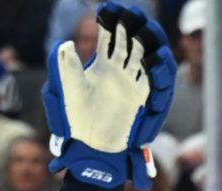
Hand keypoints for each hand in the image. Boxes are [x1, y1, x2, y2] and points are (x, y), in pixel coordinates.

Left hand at [46, 3, 175, 190]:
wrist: (90, 146)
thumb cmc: (76, 118)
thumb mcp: (68, 88)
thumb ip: (67, 66)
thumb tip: (65, 43)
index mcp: (103, 64)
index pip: (110, 35)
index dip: (111, 21)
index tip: (107, 9)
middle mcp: (120, 71)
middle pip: (131, 41)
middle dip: (133, 26)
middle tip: (132, 14)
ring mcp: (131, 84)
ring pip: (145, 57)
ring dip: (149, 44)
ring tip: (147, 31)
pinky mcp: (140, 100)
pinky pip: (153, 84)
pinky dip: (156, 72)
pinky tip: (154, 60)